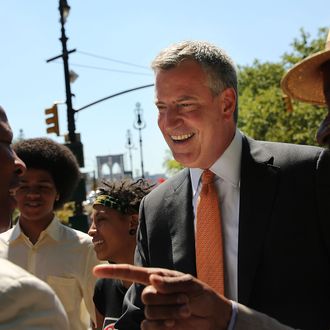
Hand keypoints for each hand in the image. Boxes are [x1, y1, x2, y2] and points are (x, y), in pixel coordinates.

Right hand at [94, 264, 231, 329]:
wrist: (211, 317)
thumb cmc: (201, 295)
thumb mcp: (189, 284)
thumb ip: (170, 282)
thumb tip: (152, 278)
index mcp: (158, 278)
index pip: (132, 273)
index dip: (114, 271)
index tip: (96, 270)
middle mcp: (153, 293)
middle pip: (145, 297)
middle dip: (167, 300)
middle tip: (184, 300)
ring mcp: (155, 310)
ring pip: (149, 313)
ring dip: (170, 312)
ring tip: (184, 309)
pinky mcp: (157, 326)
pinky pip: (150, 328)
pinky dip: (164, 326)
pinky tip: (176, 322)